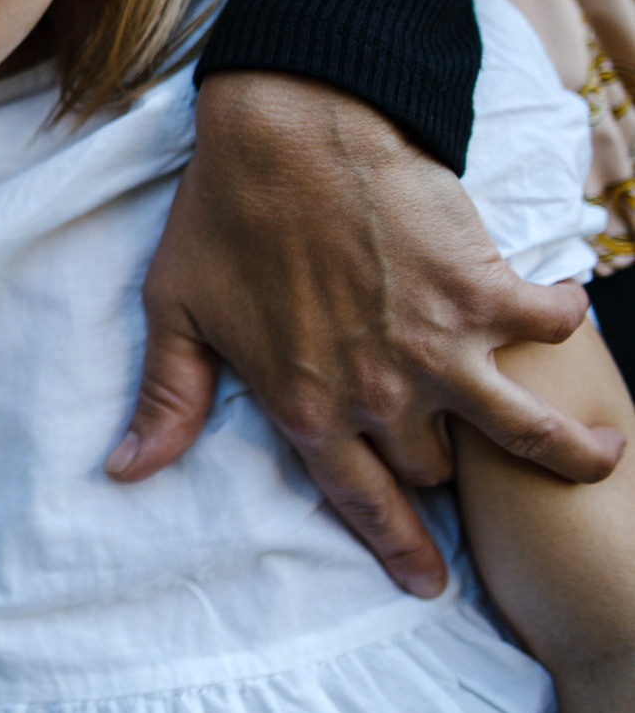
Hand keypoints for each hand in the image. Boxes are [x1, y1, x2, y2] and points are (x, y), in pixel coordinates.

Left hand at [112, 71, 624, 596]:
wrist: (285, 129)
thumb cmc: (222, 214)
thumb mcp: (176, 311)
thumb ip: (169, 399)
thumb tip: (125, 470)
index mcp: (305, 406)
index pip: (360, 502)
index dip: (398, 548)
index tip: (429, 584)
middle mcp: (378, 393)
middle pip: (434, 466)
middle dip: (446, 468)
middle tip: (464, 461)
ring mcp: (439, 348)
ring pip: (526, 431)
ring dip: (569, 447)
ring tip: (599, 451)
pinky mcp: (484, 291)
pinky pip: (549, 326)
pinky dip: (561, 317)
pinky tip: (559, 310)